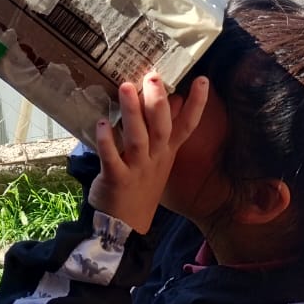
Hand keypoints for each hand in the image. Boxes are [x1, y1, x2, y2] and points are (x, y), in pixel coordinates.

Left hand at [88, 73, 209, 233]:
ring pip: (138, 139)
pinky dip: (107, 141)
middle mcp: (155, 159)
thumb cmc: (140, 186)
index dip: (196, 105)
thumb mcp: (159, 159)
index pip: (186, 126)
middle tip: (153, 77)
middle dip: (158, 102)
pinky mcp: (116, 179)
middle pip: (161, 129)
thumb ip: (165, 131)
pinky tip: (101, 124)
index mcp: (166, 152)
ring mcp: (136, 169)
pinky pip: (111, 158)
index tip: (202, 80)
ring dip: (132, 113)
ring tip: (126, 88)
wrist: (125, 226)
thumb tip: (175, 100)